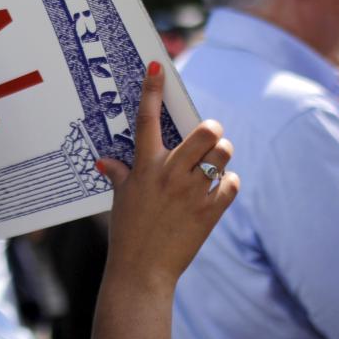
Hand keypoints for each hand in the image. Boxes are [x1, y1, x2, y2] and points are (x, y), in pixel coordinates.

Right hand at [96, 62, 238, 287]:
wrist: (142, 271)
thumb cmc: (128, 232)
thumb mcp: (120, 199)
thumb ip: (119, 175)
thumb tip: (106, 162)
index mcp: (145, 167)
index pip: (147, 119)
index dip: (152, 90)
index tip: (157, 67)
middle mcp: (170, 174)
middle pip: (204, 131)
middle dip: (211, 129)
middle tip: (209, 136)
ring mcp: (192, 192)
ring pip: (223, 154)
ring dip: (223, 153)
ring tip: (216, 161)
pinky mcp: (210, 212)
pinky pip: (231, 184)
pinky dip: (228, 183)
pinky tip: (219, 188)